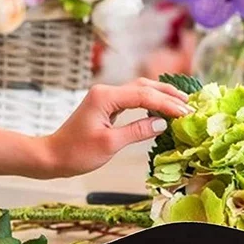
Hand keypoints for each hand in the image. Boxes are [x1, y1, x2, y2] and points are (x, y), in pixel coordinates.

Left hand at [0, 78, 191, 180]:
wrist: (51, 157)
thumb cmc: (76, 153)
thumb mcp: (109, 144)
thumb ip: (137, 131)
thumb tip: (161, 124)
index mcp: (105, 97)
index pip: (144, 96)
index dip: (167, 104)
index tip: (186, 112)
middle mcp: (105, 92)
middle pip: (144, 86)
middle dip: (168, 94)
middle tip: (191, 104)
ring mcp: (104, 98)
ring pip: (139, 90)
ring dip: (160, 96)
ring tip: (182, 103)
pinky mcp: (104, 106)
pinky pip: (132, 99)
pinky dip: (149, 103)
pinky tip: (161, 110)